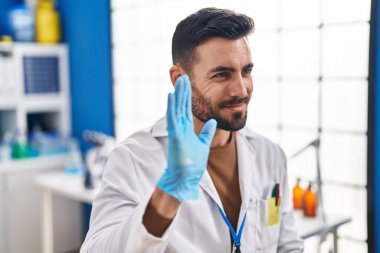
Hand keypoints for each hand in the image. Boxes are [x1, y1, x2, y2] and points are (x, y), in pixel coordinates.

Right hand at [157, 75, 216, 201]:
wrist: (185, 178)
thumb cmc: (192, 163)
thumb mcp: (203, 144)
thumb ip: (207, 132)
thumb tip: (213, 122)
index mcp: (186, 128)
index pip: (187, 108)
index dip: (188, 95)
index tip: (188, 84)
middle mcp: (180, 127)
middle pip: (181, 105)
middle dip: (182, 91)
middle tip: (183, 76)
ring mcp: (176, 130)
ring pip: (176, 108)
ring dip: (177, 94)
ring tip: (179, 80)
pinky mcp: (175, 136)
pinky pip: (173, 119)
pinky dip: (171, 107)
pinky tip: (171, 96)